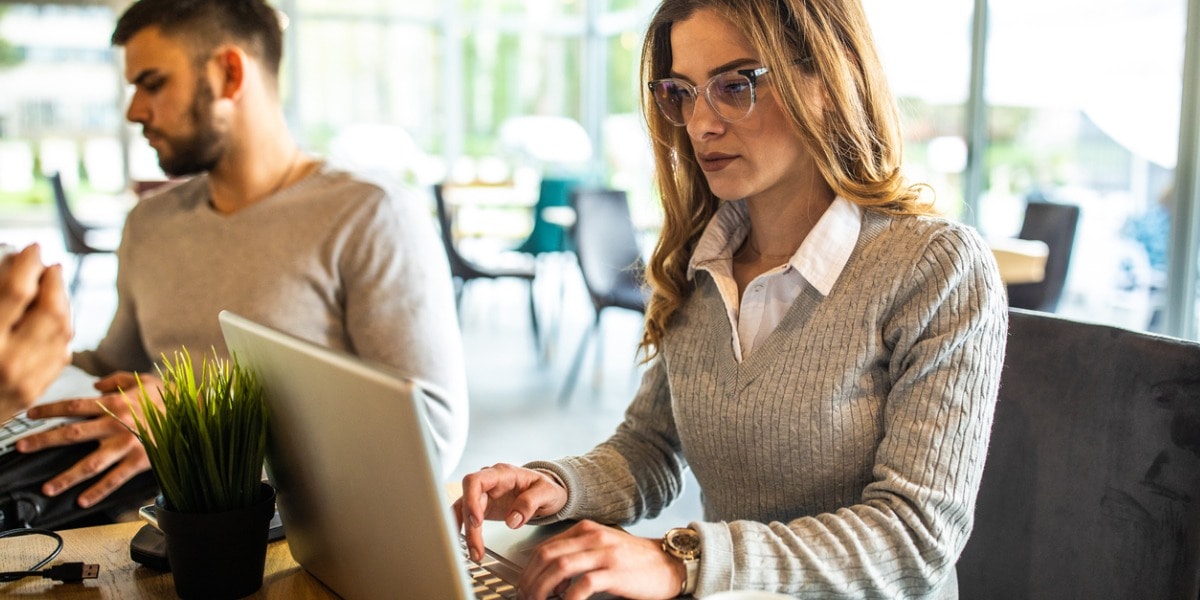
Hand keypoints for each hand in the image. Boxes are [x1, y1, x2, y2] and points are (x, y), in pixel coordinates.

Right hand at [0, 244, 71, 420]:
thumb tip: (7, 266)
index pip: (16, 292)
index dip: (28, 264)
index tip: (32, 248)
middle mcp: (6, 362)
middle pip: (50, 310)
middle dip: (54, 282)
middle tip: (49, 266)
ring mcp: (24, 381)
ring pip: (63, 331)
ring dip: (63, 303)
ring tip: (54, 286)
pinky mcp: (32, 392)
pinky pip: (61, 354)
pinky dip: (62, 330)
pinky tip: (55, 317)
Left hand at [17, 371, 160, 507]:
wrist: (195, 415)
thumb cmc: (169, 397)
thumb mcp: (143, 379)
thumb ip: (116, 380)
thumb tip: (96, 386)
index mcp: (114, 403)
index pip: (72, 406)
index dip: (48, 410)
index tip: (29, 415)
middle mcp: (116, 424)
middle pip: (71, 434)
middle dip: (42, 441)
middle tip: (21, 448)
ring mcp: (127, 445)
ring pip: (89, 464)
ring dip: (66, 477)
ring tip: (48, 488)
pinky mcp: (140, 461)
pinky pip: (115, 479)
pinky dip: (98, 491)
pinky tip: (82, 501)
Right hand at [454, 463, 568, 562]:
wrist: (546, 493)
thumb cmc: (546, 488)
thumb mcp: (547, 493)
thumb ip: (530, 503)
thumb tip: (512, 520)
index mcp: (503, 473)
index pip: (476, 480)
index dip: (471, 499)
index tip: (477, 521)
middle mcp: (489, 482)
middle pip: (467, 499)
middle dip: (469, 525)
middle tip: (476, 547)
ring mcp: (484, 494)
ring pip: (463, 510)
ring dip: (464, 532)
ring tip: (474, 553)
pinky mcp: (482, 507)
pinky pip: (465, 517)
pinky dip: (463, 531)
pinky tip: (466, 545)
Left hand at [517, 520, 683, 599]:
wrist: (670, 563)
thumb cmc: (637, 560)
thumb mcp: (604, 547)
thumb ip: (579, 552)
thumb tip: (551, 575)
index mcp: (587, 530)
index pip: (546, 546)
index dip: (528, 569)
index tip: (524, 586)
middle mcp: (593, 538)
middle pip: (547, 555)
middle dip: (530, 579)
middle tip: (526, 596)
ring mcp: (605, 554)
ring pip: (559, 567)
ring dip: (543, 588)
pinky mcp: (616, 572)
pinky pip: (583, 584)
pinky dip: (569, 597)